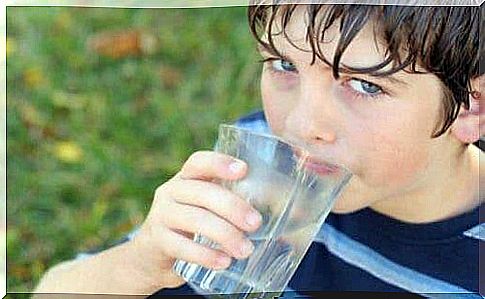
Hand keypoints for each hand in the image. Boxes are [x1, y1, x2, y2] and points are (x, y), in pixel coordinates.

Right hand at [127, 150, 262, 290]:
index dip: (219, 163)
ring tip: (245, 250)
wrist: (149, 256)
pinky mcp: (156, 241)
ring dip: (225, 234)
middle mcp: (170, 191)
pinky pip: (182, 246)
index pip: (198, 162)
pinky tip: (224, 262)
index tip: (243, 170)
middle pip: (203, 192)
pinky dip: (206, 255)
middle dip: (233, 206)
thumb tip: (290, 214)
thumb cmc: (190, 228)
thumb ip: (231, 204)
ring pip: (195, 219)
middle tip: (255, 223)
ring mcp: (161, 215)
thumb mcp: (205, 209)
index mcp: (185, 179)